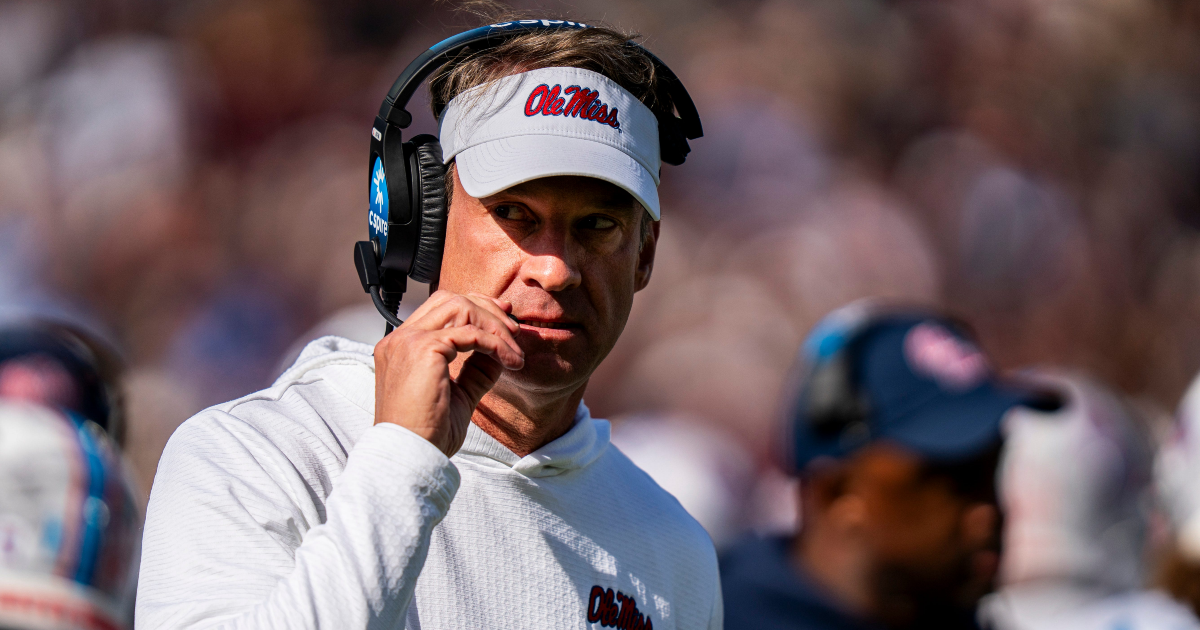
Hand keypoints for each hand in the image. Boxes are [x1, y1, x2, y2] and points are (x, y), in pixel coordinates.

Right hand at [373, 290, 523, 456]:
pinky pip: (471, 333)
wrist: (410, 456)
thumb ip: (474, 371)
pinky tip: (511, 362)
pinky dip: (496, 344)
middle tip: (514, 331)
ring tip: (513, 350)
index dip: (475, 309)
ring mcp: (408, 341)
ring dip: (493, 325)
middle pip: (449, 300)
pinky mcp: (423, 350)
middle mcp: (400, 339)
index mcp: (401, 348)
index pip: (439, 309)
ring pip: (460, 307)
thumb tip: (499, 353)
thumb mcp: (458, 396)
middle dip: (487, 309)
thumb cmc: (427, 435)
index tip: (503, 322)